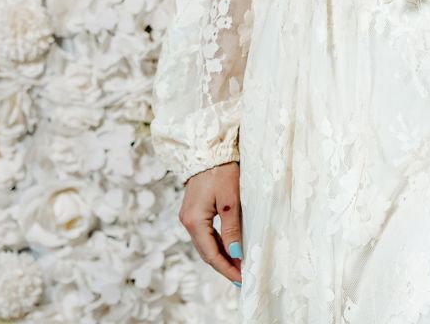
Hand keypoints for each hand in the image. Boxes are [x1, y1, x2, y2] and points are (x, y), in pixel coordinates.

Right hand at [177, 160, 243, 286]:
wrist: (207, 149)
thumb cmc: (220, 171)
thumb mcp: (231, 201)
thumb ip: (232, 229)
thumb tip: (235, 254)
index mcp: (194, 221)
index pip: (210, 254)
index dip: (226, 269)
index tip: (242, 280)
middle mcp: (187, 221)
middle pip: (206, 252)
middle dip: (224, 266)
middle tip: (242, 278)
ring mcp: (189, 216)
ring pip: (205, 244)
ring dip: (221, 256)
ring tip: (238, 267)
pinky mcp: (194, 211)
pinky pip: (205, 234)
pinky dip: (217, 244)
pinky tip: (229, 248)